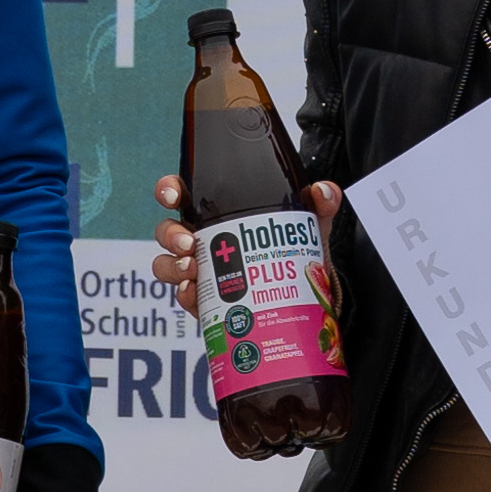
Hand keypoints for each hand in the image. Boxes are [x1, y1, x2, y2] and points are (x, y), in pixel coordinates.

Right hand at [155, 168, 339, 325]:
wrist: (307, 295)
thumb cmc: (295, 251)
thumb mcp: (308, 225)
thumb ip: (321, 204)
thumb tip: (323, 191)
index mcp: (217, 213)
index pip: (183, 194)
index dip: (169, 190)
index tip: (174, 196)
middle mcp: (202, 239)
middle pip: (167, 231)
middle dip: (171, 235)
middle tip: (189, 244)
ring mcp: (201, 271)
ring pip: (167, 265)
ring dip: (173, 266)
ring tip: (192, 269)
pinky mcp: (207, 301)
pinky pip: (185, 297)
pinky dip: (186, 295)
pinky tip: (195, 294)